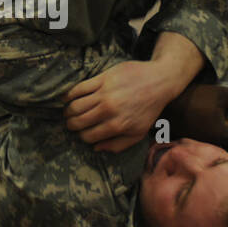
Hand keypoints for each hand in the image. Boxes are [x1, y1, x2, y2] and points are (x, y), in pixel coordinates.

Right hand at [65, 60, 180, 152]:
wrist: (159, 81)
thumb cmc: (149, 109)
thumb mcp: (139, 133)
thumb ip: (118, 145)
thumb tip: (97, 148)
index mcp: (117, 126)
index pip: (88, 136)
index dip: (82, 136)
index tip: (82, 133)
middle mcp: (108, 110)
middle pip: (78, 121)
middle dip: (71, 125)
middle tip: (71, 123)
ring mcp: (104, 93)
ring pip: (75, 106)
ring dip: (68, 111)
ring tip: (69, 112)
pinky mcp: (103, 78)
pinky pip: (79, 88)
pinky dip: (69, 95)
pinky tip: (68, 98)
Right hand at [163, 84, 227, 149]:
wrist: (166, 102)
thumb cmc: (197, 98)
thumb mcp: (224, 94)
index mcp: (223, 135)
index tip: (223, 99)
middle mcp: (212, 143)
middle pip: (225, 125)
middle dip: (223, 113)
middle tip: (213, 101)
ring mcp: (199, 142)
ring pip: (212, 127)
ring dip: (211, 117)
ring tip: (202, 105)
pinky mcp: (187, 138)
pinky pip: (200, 128)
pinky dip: (200, 120)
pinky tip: (193, 110)